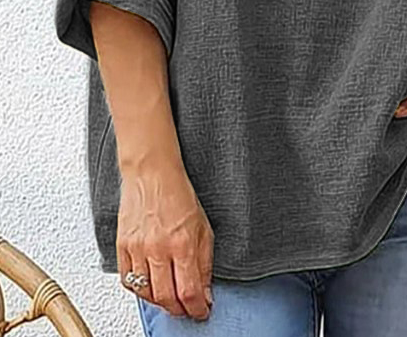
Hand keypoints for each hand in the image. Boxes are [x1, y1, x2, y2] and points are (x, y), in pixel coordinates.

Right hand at [116, 158, 213, 320]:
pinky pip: (127, 281)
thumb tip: (205, 293)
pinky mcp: (122, 246)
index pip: (189, 292)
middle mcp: (158, 248)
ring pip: (146, 294)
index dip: (197, 309)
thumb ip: (204, 263)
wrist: (152, 173)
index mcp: (182, 243)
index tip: (201, 311)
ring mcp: (138, 248)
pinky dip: (139, 290)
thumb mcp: (203, 228)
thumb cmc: (178, 196)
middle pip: (166, 298)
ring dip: (160, 303)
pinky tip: (150, 286)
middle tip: (187, 309)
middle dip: (179, 310)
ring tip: (170, 299)